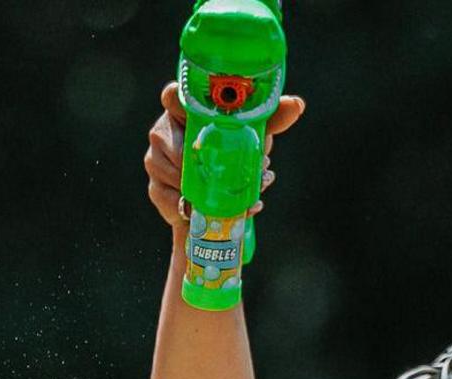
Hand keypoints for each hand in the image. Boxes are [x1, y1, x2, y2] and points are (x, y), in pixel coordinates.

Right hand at [143, 80, 303, 232]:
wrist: (220, 203)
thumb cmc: (234, 157)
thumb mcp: (255, 138)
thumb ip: (273, 119)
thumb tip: (296, 104)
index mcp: (184, 110)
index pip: (171, 95)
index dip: (176, 99)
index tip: (194, 110)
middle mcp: (165, 131)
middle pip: (169, 138)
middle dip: (201, 158)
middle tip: (227, 169)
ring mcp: (156, 160)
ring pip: (172, 171)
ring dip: (200, 185)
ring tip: (227, 192)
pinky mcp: (156, 189)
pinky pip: (172, 199)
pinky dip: (193, 207)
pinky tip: (211, 210)